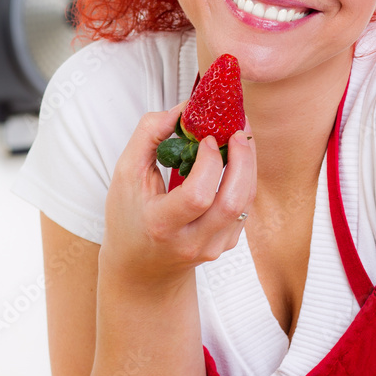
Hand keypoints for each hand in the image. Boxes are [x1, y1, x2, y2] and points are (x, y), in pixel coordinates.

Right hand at [99, 102, 255, 295]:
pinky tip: (238, 160)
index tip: (207, 138)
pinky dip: (245, 180)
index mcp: (161, 225)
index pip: (198, 196)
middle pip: (233, 202)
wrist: (140, 267)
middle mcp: (191, 241)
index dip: (210, 163)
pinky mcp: (226, 245)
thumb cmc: (129, 216)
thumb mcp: (126, 174)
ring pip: (245, 204)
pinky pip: (245, 208)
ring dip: (249, 166)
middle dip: (244, 160)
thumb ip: (149, 135)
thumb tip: (183, 108)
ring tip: (242, 138)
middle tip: (239, 131)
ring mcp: (212, 247)